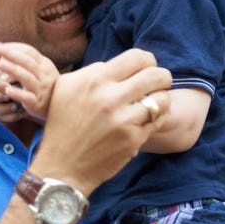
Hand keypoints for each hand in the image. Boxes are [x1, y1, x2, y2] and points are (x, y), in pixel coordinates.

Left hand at [0, 42, 59, 121]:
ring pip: (27, 78)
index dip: (13, 47)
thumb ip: (23, 63)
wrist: (58, 106)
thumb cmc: (42, 85)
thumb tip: (2, 57)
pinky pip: (27, 97)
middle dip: (10, 53)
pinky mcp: (37, 103)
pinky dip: (17, 93)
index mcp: (45, 64)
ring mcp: (42, 90)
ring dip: (13, 70)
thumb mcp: (37, 71)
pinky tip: (7, 90)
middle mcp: (45, 75)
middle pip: (27, 62)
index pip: (29, 51)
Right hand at [0, 66, 26, 122]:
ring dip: (3, 107)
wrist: (38, 96)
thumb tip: (7, 76)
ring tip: (16, 107)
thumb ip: (16, 75)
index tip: (8, 86)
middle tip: (8, 97)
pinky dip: (10, 116)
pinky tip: (20, 114)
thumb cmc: (29, 82)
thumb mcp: (24, 77)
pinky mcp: (0, 113)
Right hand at [31, 48, 171, 194]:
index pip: (137, 57)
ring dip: (161, 99)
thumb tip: (119, 65)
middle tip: (156, 84)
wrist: (61, 166)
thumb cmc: (62, 124)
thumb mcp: (66, 88)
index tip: (144, 69)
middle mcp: (110, 97)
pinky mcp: (133, 139)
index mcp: (94, 79)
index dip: (147, 61)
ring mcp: (123, 119)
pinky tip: (146, 119)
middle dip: (161, 77)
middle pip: (156, 74)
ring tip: (152, 103)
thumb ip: (93, 72)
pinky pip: (158, 120)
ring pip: (163, 98)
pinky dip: (156, 117)